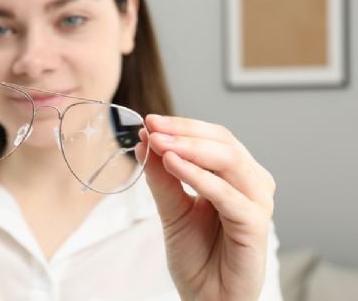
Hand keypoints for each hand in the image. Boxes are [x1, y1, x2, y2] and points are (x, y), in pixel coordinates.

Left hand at [135, 114, 275, 300]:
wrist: (207, 297)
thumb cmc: (197, 256)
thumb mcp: (171, 209)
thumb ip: (161, 177)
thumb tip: (145, 140)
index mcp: (234, 175)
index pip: (212, 137)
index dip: (182, 126)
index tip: (149, 120)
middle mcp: (250, 183)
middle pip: (222, 143)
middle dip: (184, 131)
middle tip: (152, 126)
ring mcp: (256, 202)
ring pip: (228, 161)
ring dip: (189, 148)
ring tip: (159, 142)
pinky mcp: (255, 224)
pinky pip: (226, 194)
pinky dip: (198, 176)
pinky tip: (172, 163)